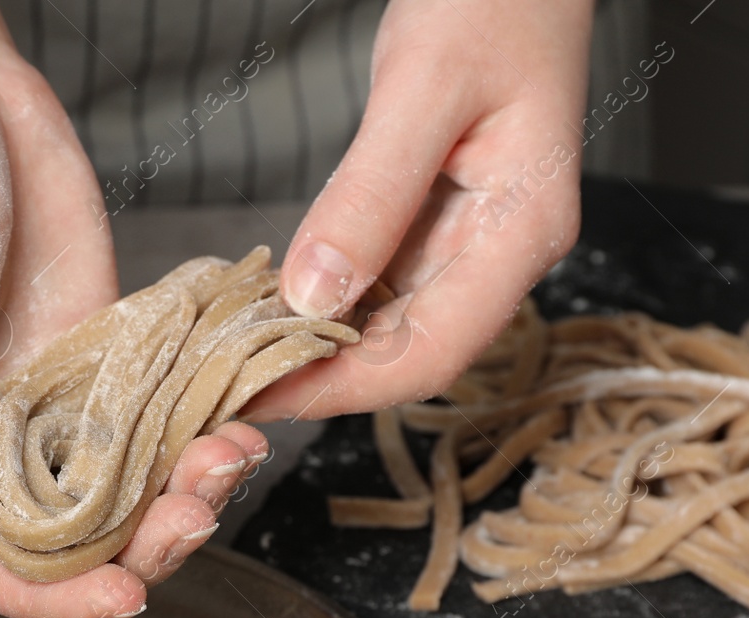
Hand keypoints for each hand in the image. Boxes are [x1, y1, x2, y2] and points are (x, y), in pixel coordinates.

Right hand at [0, 0, 265, 617]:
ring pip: (124, 488)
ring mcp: (52, 397)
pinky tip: (234, 423)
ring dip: (180, 493)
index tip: (123, 595)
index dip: (52, 597)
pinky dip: (195, 433)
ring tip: (229, 457)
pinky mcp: (103, 354)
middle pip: (68, 541)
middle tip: (197, 508)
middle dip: (139, 546)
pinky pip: (155, 419)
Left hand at [243, 0, 590, 420]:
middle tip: (225, 389)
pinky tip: (267, 300)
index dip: (342, 388)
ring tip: (233, 355)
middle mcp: (503, 252)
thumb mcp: (421, 86)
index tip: (258, 400)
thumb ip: (369, 195)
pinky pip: (379, 281)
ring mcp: (473, 239)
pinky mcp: (441, 219)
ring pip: (389, 325)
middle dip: (320, 378)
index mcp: (523, 232)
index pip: (431, 353)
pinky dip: (323, 297)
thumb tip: (312, 296)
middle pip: (408, 353)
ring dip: (315, 346)